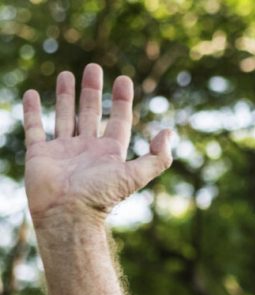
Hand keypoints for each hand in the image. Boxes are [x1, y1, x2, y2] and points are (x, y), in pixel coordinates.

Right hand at [23, 64, 171, 228]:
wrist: (68, 214)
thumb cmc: (100, 196)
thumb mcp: (134, 175)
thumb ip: (156, 158)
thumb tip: (169, 133)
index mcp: (109, 154)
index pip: (119, 122)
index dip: (123, 101)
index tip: (124, 80)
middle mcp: (87, 150)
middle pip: (91, 114)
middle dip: (93, 91)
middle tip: (93, 68)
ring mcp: (63, 151)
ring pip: (64, 116)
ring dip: (66, 96)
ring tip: (67, 74)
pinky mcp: (40, 154)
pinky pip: (35, 128)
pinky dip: (32, 111)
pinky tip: (32, 94)